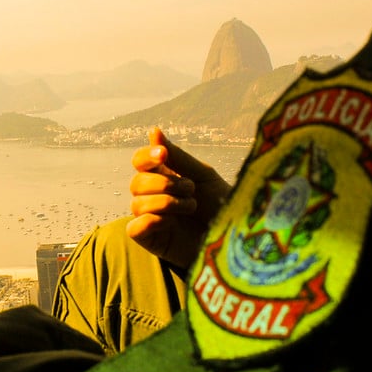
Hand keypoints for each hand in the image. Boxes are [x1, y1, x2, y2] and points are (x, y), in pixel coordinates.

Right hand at [126, 127, 231, 269]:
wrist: (236, 238)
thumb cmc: (221, 205)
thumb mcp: (202, 176)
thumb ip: (177, 157)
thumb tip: (153, 130)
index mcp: (163, 177)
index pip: (140, 162)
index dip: (146, 156)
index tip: (163, 154)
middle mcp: (152, 197)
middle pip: (137, 182)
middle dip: (165, 184)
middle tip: (191, 189)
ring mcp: (150, 219)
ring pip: (137, 204)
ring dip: (166, 202)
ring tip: (190, 207)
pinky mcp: (150, 240)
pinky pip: (134, 228)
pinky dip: (151, 221)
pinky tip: (171, 223)